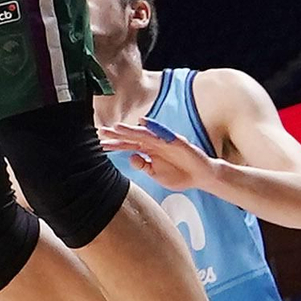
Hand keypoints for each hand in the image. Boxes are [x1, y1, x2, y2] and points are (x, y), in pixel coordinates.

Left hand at [97, 120, 217, 190]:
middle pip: (132, 137)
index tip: (99, 144)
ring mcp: (164, 141)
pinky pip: (163, 133)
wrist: (200, 176)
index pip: (127, 146)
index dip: (114, 145)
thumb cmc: (178, 175)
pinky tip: (143, 123)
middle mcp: (153, 144)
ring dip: (131, 130)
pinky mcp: (175, 141)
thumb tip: (132, 157)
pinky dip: (153, 128)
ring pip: (144, 134)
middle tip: (101, 131)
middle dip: (117, 134)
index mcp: (147, 152)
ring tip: (117, 127)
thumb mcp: (157, 175)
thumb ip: (144, 167)